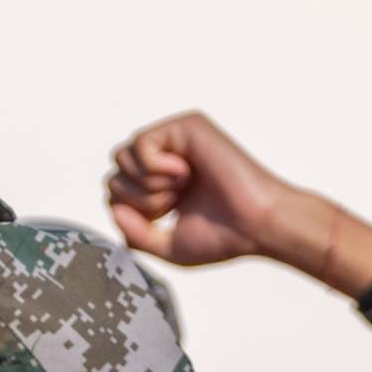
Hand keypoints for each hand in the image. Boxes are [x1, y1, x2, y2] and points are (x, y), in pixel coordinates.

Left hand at [99, 112, 371, 289]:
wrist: (258, 225)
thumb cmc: (224, 236)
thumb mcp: (167, 245)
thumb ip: (134, 232)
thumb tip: (113, 207)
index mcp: (164, 183)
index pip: (118, 190)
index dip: (131, 211)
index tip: (163, 219)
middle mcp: (169, 157)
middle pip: (116, 172)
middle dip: (137, 199)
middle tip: (173, 203)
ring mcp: (177, 139)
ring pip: (123, 156)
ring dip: (146, 185)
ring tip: (180, 189)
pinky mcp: (187, 126)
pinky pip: (141, 143)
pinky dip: (154, 168)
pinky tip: (184, 174)